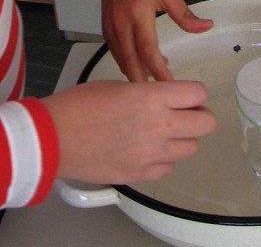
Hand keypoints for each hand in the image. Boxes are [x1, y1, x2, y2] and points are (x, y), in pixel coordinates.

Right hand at [42, 79, 215, 184]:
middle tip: (185, 114)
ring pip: (190, 148)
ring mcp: (151, 154)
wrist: (55, 137)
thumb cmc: (79, 107)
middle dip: (198, 116)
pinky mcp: (141, 174)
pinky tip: (147, 149)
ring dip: (181, 138)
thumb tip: (163, 98)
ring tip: (163, 132)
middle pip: (206, 124)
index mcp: (153, 98)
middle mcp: (158, 126)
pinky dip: (163, 159)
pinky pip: (168, 168)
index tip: (188, 95)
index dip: (195, 94)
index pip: (198, 94)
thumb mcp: (119, 86)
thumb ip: (148, 93)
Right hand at [101, 0, 212, 81]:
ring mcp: (111, 30)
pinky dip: (129, 65)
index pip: (148, 50)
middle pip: (131, 63)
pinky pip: (117, 54)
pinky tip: (142, 66)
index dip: (159, 71)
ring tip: (156, 83)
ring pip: (122, 62)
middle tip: (161, 97)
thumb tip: (206, 26)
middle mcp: (122, 25)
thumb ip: (185, 14)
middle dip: (145, 83)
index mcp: (139, 15)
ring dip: (137, 75)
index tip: (171, 86)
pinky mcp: (105, 31)